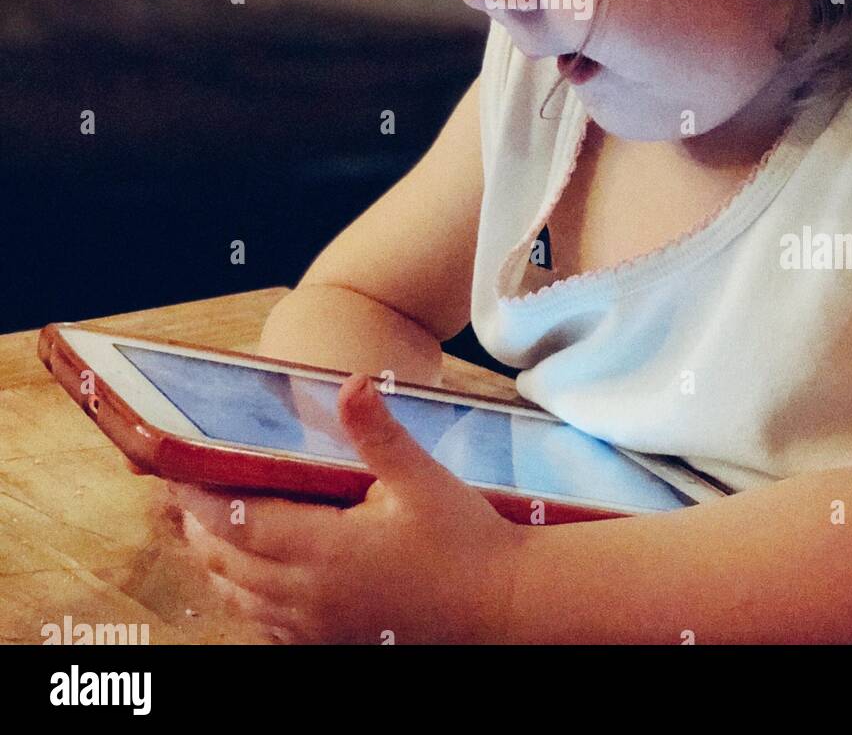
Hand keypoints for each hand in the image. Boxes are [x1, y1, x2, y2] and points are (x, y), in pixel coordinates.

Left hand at [168, 374, 524, 643]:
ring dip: (217, 561)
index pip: (237, 522)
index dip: (199, 496)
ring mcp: (318, 627)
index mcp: (325, 551)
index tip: (176, 469)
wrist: (502, 605)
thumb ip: (378, 432)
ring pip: (239, 597)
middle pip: (226, 562)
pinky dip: (244, 595)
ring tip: (207, 524)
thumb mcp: (423, 478)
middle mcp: (310, 595)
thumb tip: (352, 381)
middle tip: (185, 488)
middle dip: (198, 525)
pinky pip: (265, 624)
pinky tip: (251, 573)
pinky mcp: (332, 642)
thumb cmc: (466, 540)